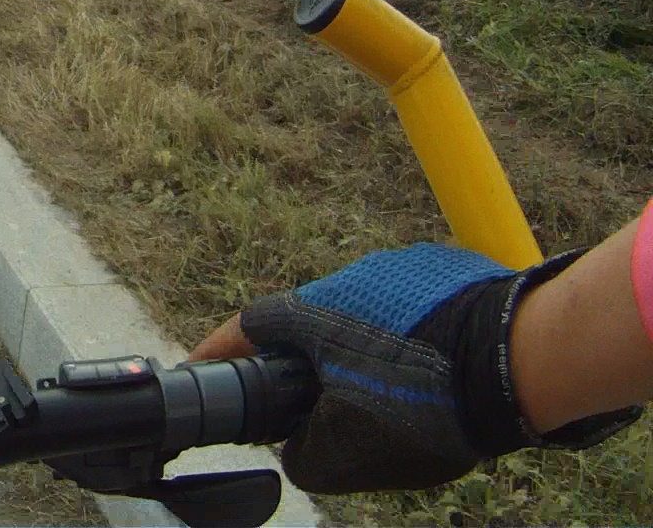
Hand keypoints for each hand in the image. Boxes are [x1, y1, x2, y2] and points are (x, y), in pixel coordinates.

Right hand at [190, 243, 638, 493]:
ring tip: (393, 401)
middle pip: (306, 325)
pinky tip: (433, 380)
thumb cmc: (427, 404)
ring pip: (361, 319)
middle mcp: (345, 280)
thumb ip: (303, 454)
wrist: (525, 357)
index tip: (199, 372)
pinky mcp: (446, 274)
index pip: (242, 331)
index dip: (218, 356)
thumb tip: (298, 448)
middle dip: (305, 365)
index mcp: (307, 315)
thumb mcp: (348, 454)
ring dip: (363, 354)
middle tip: (315, 407)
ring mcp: (399, 271)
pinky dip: (409, 344)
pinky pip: (409, 313)